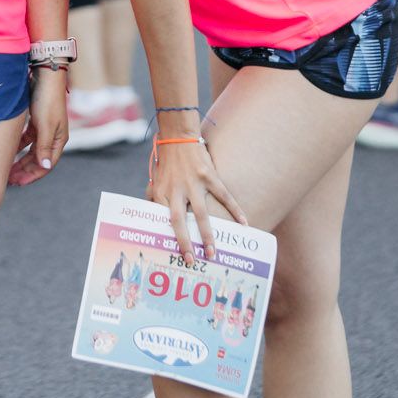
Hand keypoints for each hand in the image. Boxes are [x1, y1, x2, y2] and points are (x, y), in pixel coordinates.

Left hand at [7, 66, 68, 185]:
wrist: (44, 76)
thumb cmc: (47, 100)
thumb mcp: (45, 125)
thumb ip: (44, 147)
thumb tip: (45, 167)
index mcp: (58, 140)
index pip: (45, 165)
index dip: (32, 176)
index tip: (18, 183)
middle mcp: (52, 137)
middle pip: (37, 160)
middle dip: (24, 171)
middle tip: (10, 181)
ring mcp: (44, 129)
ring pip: (31, 151)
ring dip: (20, 160)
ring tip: (8, 169)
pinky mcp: (36, 121)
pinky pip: (26, 139)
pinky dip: (18, 146)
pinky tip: (8, 150)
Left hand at [148, 123, 245, 266]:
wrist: (178, 136)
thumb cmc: (167, 162)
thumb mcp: (155, 181)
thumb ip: (154, 200)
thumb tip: (153, 220)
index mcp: (161, 192)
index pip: (163, 220)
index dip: (168, 238)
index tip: (174, 254)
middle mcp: (176, 190)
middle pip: (180, 221)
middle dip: (186, 242)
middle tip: (192, 260)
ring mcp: (194, 183)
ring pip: (202, 213)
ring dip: (207, 234)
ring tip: (213, 252)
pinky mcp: (209, 175)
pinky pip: (224, 196)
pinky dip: (235, 209)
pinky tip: (244, 223)